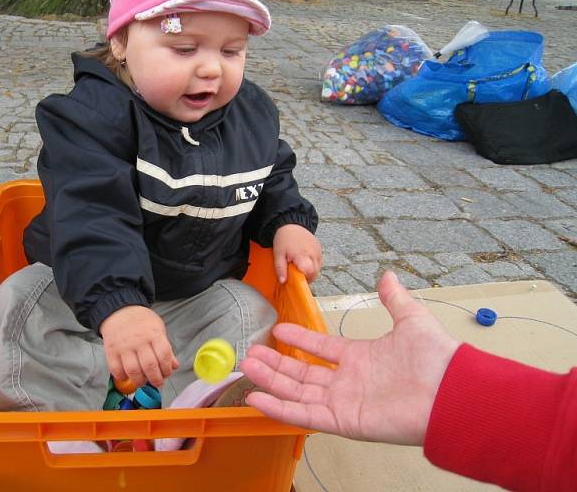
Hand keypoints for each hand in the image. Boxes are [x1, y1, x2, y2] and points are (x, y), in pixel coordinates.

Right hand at [99, 305, 178, 387]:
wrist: (119, 310)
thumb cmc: (141, 320)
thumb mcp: (158, 328)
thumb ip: (166, 348)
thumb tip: (174, 366)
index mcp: (154, 334)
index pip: (164, 356)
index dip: (167, 369)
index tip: (166, 374)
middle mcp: (139, 341)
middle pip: (149, 366)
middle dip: (155, 380)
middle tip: (156, 382)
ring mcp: (124, 346)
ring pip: (133, 371)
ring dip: (139, 381)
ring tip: (142, 381)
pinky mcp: (111, 350)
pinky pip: (116, 369)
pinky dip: (122, 377)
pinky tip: (127, 376)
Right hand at [241, 271, 458, 445]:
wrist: (451, 391)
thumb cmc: (435, 357)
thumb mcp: (411, 319)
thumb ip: (394, 299)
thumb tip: (388, 276)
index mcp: (360, 357)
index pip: (320, 348)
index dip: (299, 340)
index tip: (277, 330)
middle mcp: (348, 381)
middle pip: (301, 373)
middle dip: (275, 363)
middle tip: (250, 352)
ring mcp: (343, 402)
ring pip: (296, 391)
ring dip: (270, 380)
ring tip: (246, 366)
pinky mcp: (342, 421)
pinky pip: (304, 415)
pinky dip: (278, 408)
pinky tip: (256, 397)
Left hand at [272, 224, 321, 283]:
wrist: (290, 224)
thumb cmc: (284, 239)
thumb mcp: (278, 254)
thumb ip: (280, 268)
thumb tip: (283, 281)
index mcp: (302, 255)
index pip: (310, 272)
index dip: (306, 278)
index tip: (298, 278)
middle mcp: (313, 253)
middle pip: (316, 272)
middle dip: (308, 276)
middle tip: (298, 273)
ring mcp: (318, 250)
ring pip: (318, 267)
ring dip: (310, 270)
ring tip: (300, 265)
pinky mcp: (319, 248)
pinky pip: (318, 261)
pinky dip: (312, 263)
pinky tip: (304, 259)